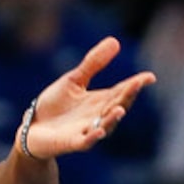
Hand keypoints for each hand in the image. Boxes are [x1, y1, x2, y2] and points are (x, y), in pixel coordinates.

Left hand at [21, 38, 154, 161]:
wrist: (33, 129)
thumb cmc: (55, 105)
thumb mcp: (74, 80)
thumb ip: (94, 63)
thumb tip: (115, 41)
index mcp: (100, 101)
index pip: (122, 91)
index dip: (136, 85)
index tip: (150, 77)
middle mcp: (98, 116)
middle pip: (117, 105)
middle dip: (127, 96)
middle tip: (137, 85)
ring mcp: (87, 130)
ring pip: (106, 125)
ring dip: (113, 118)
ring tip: (120, 109)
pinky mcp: (73, 142)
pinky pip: (86, 141)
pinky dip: (93, 137)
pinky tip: (99, 130)